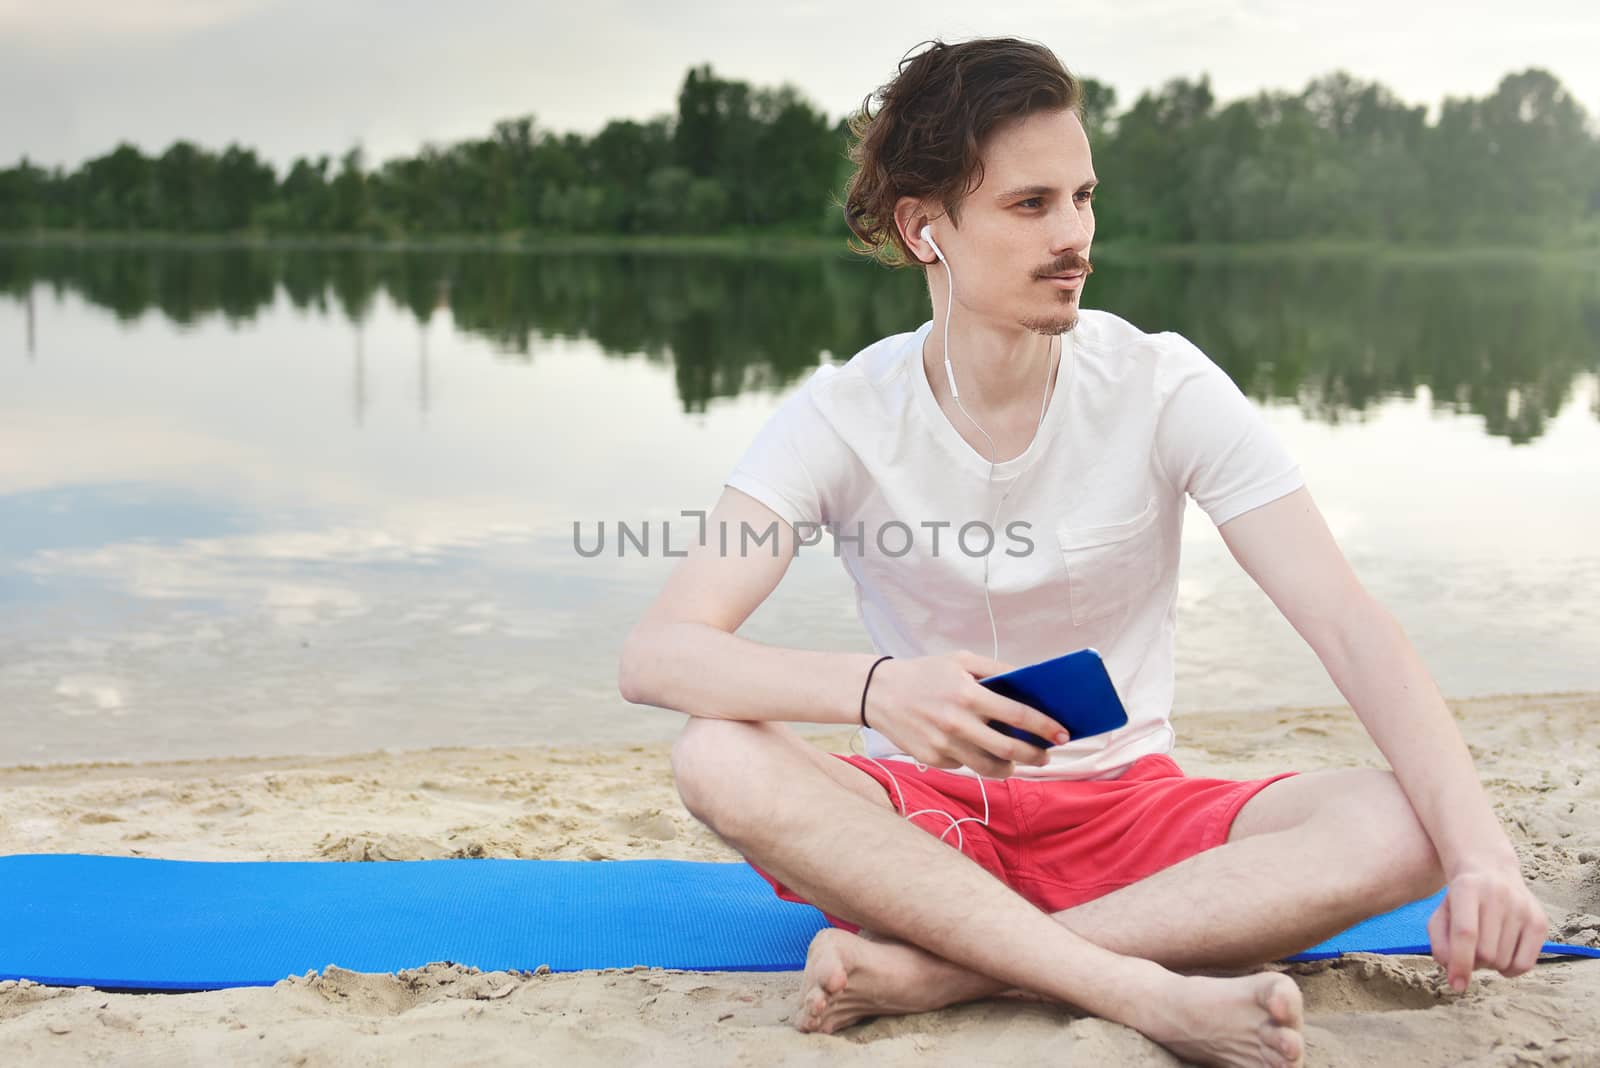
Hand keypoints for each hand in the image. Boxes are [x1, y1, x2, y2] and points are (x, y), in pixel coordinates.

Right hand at [862, 649, 1071, 778]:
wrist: (878, 692)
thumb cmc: (925, 673)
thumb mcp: (960, 660)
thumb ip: (996, 669)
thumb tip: (1030, 682)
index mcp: (967, 694)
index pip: (1017, 714)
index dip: (1045, 726)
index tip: (1063, 734)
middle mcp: (957, 723)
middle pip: (1009, 748)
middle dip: (1035, 754)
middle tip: (1046, 754)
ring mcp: (944, 745)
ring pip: (989, 767)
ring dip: (1011, 766)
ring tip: (1018, 759)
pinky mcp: (933, 759)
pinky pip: (966, 766)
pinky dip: (979, 761)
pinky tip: (980, 750)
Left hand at [1426, 859, 1548, 991]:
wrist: (1489, 870)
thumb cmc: (1459, 900)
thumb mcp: (1439, 914)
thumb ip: (1440, 945)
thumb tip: (1455, 977)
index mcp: (1467, 888)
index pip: (1466, 933)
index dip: (1460, 963)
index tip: (1455, 986)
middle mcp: (1498, 894)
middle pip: (1485, 953)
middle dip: (1472, 963)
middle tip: (1468, 954)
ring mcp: (1522, 907)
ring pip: (1504, 961)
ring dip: (1489, 966)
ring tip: (1483, 948)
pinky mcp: (1539, 921)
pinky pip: (1525, 964)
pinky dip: (1509, 970)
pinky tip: (1500, 956)